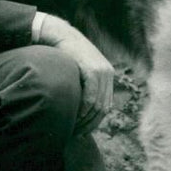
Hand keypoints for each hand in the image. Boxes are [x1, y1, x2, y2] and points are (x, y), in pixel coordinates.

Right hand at [36, 14, 113, 128]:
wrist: (62, 36)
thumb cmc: (67, 55)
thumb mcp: (80, 70)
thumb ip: (85, 86)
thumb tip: (82, 109)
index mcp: (108, 75)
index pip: (106, 106)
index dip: (95, 121)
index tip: (83, 132)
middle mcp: (108, 74)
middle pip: (103, 108)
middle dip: (91, 124)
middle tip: (77, 134)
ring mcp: (101, 72)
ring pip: (98, 105)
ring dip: (86, 119)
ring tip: (73, 128)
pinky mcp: (92, 71)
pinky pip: (91, 97)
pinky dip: (83, 109)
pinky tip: (74, 116)